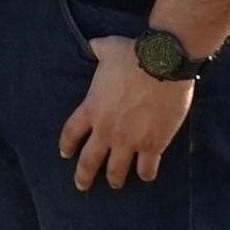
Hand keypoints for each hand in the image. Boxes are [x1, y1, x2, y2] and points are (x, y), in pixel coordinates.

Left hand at [58, 35, 197, 188]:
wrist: (163, 63)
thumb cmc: (133, 54)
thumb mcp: (108, 48)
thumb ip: (98, 49)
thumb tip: (94, 43)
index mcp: (91, 109)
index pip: (71, 133)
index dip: (67, 145)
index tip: (66, 154)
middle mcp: (106, 130)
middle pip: (89, 161)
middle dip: (84, 176)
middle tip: (82, 186)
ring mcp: (129, 140)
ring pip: (117, 170)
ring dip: (115, 179)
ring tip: (116, 184)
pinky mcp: (153, 144)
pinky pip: (147, 168)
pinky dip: (146, 174)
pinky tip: (146, 176)